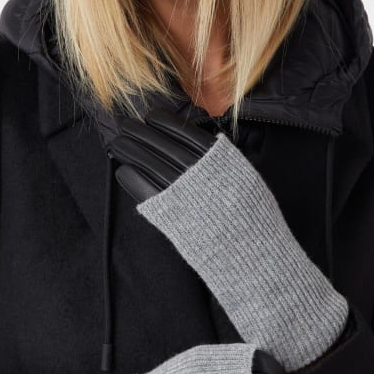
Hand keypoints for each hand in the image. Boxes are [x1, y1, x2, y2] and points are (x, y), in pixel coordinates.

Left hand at [110, 109, 348, 372]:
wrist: (256, 258)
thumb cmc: (256, 221)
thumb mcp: (247, 179)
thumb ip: (224, 161)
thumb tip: (205, 143)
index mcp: (222, 160)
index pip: (185, 133)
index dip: (165, 122)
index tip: (152, 116)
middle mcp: (201, 173)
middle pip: (163, 145)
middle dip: (141, 134)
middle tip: (124, 125)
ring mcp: (184, 194)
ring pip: (151, 163)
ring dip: (132, 151)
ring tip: (117, 144)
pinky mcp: (172, 216)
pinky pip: (146, 190)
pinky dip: (133, 178)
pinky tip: (124, 171)